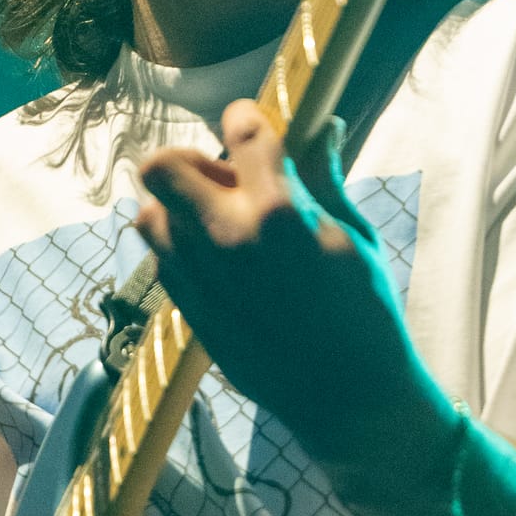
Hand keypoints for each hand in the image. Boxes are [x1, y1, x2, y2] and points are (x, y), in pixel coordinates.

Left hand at [136, 99, 449, 480]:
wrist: (348, 396)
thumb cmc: (365, 311)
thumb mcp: (355, 236)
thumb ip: (324, 178)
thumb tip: (320, 125)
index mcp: (278, 211)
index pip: (242, 132)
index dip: (246, 119)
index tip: (251, 124)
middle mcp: (228, 238)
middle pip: (163, 166)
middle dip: (191, 160)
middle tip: (223, 177)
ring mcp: (201, 278)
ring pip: (149, 214)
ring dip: (176, 207)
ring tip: (216, 222)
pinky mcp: (190, 311)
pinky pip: (160, 260)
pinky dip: (178, 247)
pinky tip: (215, 260)